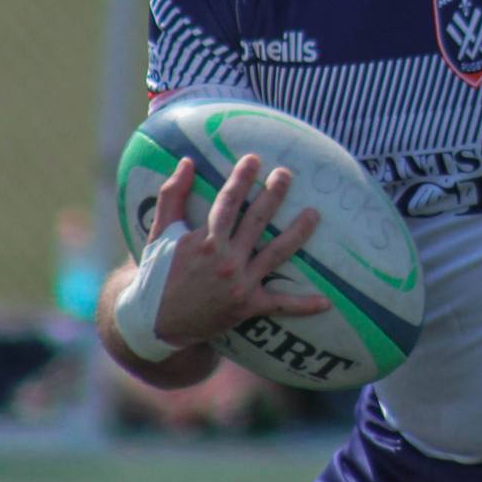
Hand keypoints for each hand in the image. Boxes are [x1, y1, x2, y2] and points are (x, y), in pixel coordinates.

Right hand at [148, 155, 328, 348]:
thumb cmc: (158, 273)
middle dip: (274, 194)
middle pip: (257, 220)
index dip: (242, 178)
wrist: (156, 322)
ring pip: (277, 253)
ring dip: (298, 232)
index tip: (254, 159)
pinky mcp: (248, 306)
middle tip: (287, 174)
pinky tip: (325, 302)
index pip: (228, 202)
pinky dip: (303, 305)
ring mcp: (240, 284)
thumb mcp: (159, 233)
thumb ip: (172, 196)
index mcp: (205, 241)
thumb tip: (187, 161)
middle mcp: (226, 261)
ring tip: (314, 214)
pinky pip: (280, 305)